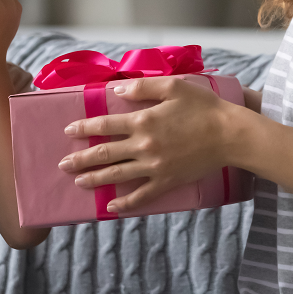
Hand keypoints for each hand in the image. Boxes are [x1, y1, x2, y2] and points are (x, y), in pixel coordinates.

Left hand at [57, 76, 234, 212]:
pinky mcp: (167, 181)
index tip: (69, 131)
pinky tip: (111, 206)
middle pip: (104, 153)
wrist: (229, 134)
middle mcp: (144, 146)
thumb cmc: (203, 107)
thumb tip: (116, 91)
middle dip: (80, 159)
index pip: (104, 125)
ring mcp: (154, 166)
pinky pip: (141, 195)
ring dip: (94, 179)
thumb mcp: (173, 87)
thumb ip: (143, 88)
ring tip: (78, 181)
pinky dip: (125, 202)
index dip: (84, 127)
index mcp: (143, 121)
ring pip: (117, 175)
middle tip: (63, 165)